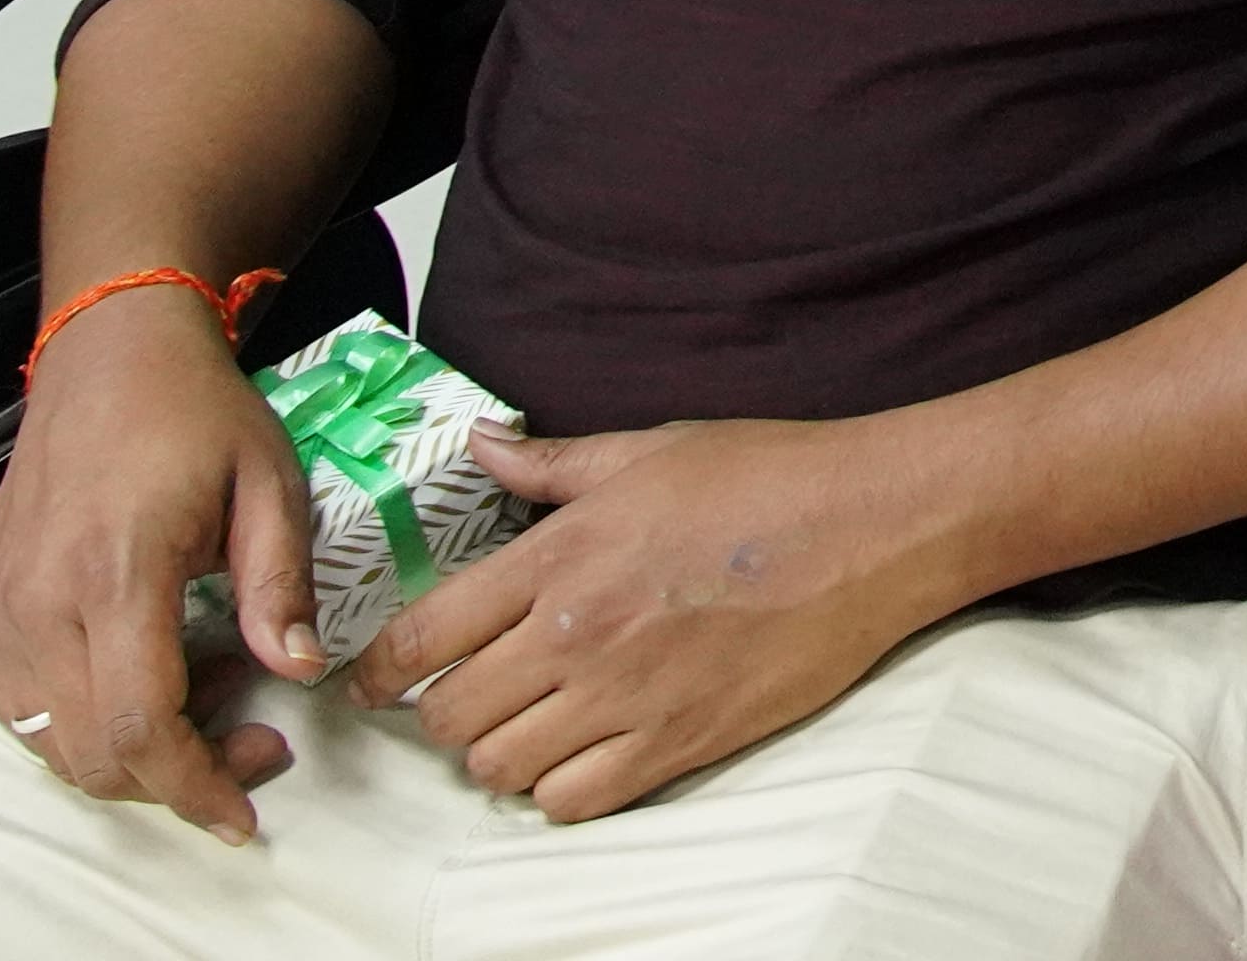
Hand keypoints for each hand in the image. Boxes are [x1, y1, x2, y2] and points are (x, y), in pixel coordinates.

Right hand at [0, 288, 319, 840]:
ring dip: (132, 751)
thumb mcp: (269, 485)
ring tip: (207, 688)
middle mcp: (38, 601)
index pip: (140, 725)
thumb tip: (296, 671)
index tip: (242, 811)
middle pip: (92, 754)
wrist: (107, 355)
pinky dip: (86, 720)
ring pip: (50, 743)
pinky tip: (148, 670)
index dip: (194, 786)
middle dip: (177, 777)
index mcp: (116, 571)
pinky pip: (22, 708)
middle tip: (252, 738)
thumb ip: (280, 587)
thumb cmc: (193, 412)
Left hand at [347, 413, 957, 822]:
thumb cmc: (771, 475)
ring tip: (527, 727)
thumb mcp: (651, 449)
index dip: (377, 672)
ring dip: (499, 753)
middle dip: (443, 713)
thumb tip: (481, 446)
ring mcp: (627, 695)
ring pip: (501, 767)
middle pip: (450, 716)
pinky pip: (574, 800)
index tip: (370, 684)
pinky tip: (581, 755)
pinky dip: (561, 789)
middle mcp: (577, 634)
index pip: (424, 636)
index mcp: (560, 555)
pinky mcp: (679, 741)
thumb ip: (553, 463)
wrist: (876, 525)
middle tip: (469, 697)